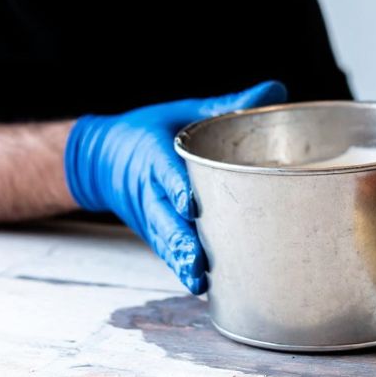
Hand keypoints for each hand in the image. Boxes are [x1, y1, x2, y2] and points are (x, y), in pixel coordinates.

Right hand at [63, 80, 287, 292]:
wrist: (99, 159)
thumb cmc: (149, 132)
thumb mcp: (184, 111)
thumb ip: (228, 105)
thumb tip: (276, 90)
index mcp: (152, 153)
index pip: (164, 171)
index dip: (176, 187)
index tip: (190, 204)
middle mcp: (147, 190)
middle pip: (162, 217)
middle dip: (180, 240)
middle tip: (198, 258)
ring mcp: (147, 216)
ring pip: (163, 242)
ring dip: (179, 261)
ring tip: (198, 279)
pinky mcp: (152, 233)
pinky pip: (166, 252)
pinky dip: (179, 268)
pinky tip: (202, 286)